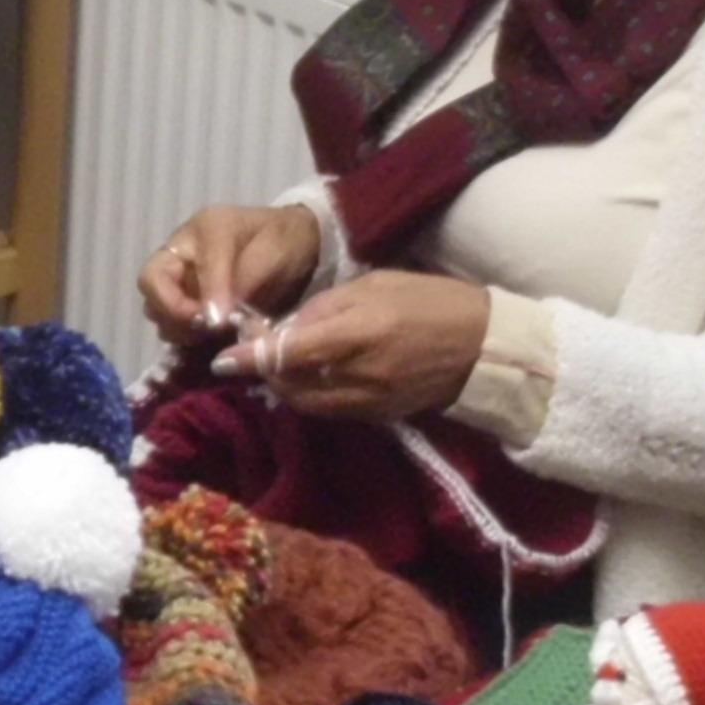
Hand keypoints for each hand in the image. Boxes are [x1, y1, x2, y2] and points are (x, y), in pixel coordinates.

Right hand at [141, 203, 322, 352]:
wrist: (300, 242)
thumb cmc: (286, 242)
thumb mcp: (272, 254)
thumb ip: (243, 283)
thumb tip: (213, 320)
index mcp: (202, 232)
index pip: (170, 272)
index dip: (188, 303)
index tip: (216, 323)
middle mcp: (181, 253)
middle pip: (150, 288)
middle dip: (175, 315)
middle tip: (209, 330)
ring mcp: (180, 276)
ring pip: (157, 310)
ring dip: (181, 329)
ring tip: (213, 336)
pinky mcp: (189, 299)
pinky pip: (172, 323)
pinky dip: (188, 337)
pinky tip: (211, 341)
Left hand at [230, 271, 489, 421]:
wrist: (482, 345)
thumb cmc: (427, 299)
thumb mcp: (372, 286)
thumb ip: (323, 310)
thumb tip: (280, 330)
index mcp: (358, 334)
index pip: (288, 353)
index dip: (250, 358)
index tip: (222, 358)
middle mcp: (359, 375)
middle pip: (290, 384)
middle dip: (264, 370)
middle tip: (251, 351)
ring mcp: (369, 403)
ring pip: (306, 403)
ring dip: (284, 385)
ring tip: (278, 362)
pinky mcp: (378, 418)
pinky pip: (330, 410)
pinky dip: (310, 395)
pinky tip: (309, 376)